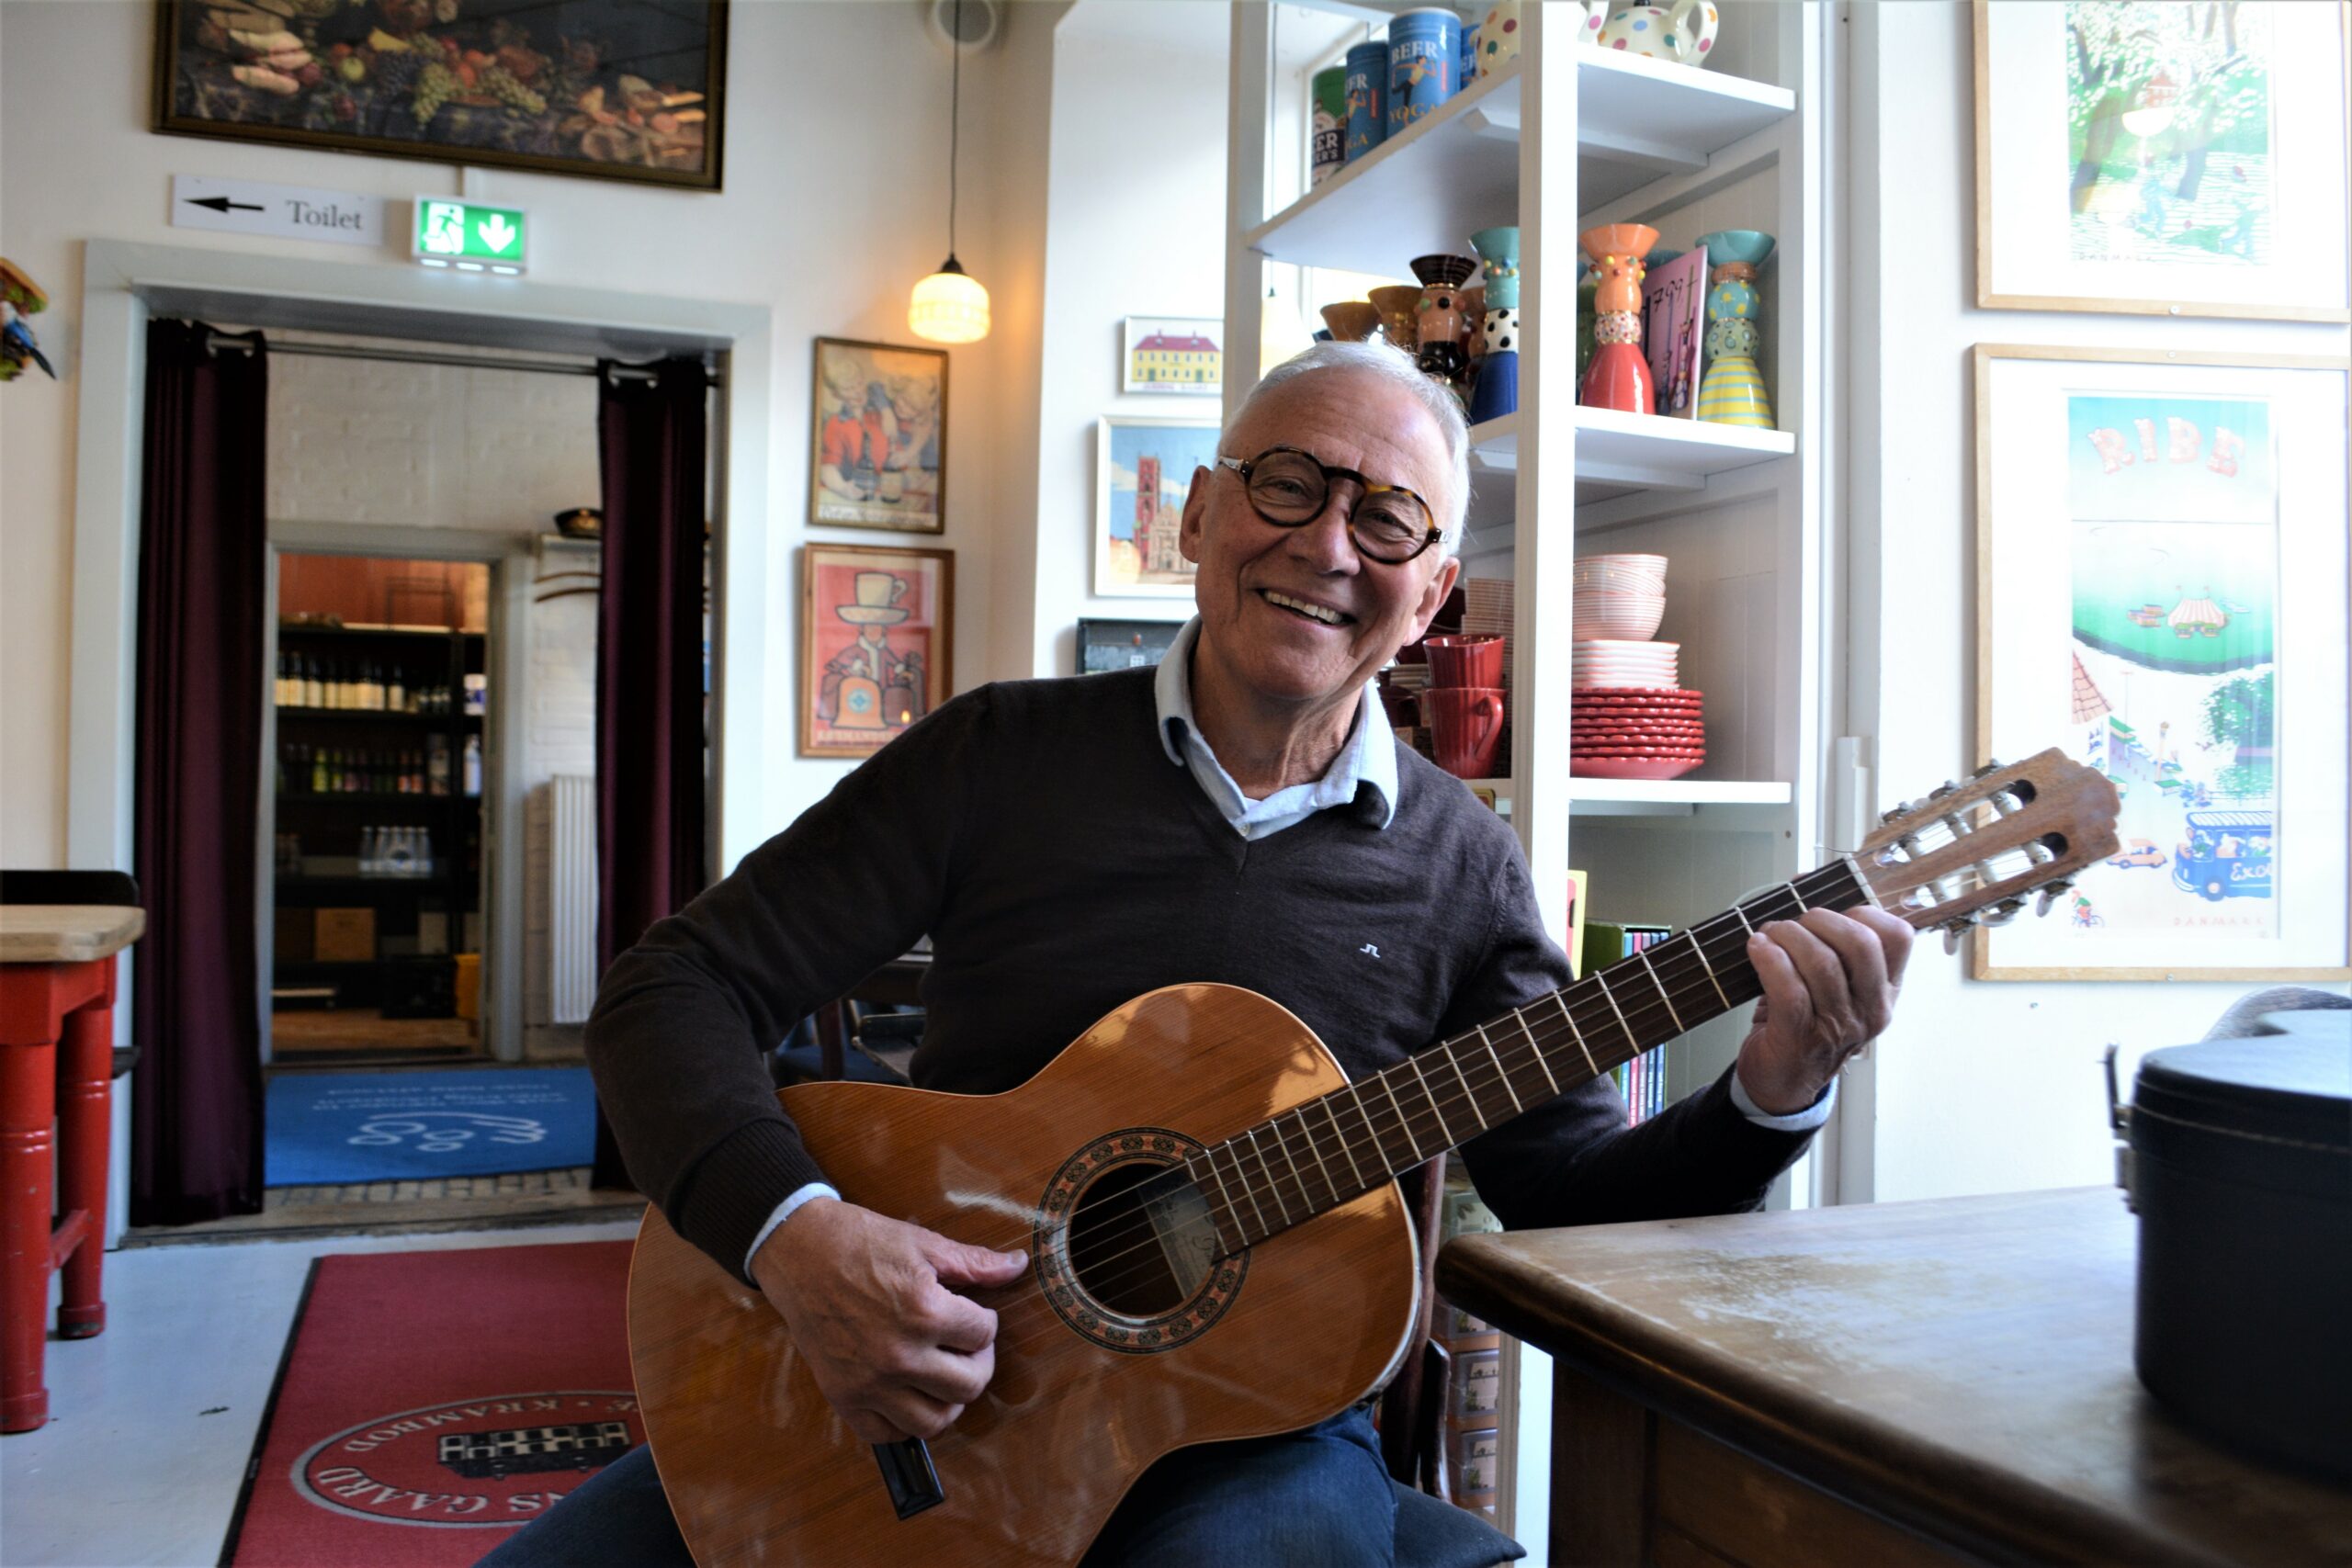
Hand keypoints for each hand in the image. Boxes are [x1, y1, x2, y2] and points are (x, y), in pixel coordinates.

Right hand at [748, 1198, 1028, 1443]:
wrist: (799, 1252)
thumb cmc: (861, 1242)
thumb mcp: (923, 1244)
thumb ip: (975, 1263)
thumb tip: (1019, 1266)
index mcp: (923, 1312)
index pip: (984, 1334)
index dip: (985, 1320)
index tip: (972, 1313)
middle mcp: (899, 1355)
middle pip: (970, 1386)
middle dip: (979, 1362)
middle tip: (966, 1345)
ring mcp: (869, 1382)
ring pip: (934, 1421)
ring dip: (948, 1400)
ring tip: (943, 1373)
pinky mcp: (843, 1396)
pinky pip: (886, 1434)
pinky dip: (904, 1422)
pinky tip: (908, 1394)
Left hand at [1734, 908, 1913, 1115]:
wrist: (1781, 1082)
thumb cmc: (1804, 1023)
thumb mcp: (1833, 985)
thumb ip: (1828, 942)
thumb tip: (1802, 884)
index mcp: (1885, 992)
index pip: (1899, 937)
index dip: (1863, 912)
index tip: (1831, 911)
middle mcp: (1870, 1010)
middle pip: (1861, 945)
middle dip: (1820, 920)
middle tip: (1794, 924)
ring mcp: (1839, 1028)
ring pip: (1822, 963)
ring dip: (1787, 937)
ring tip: (1768, 935)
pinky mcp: (1801, 1037)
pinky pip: (1790, 989)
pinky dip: (1770, 959)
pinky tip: (1757, 948)